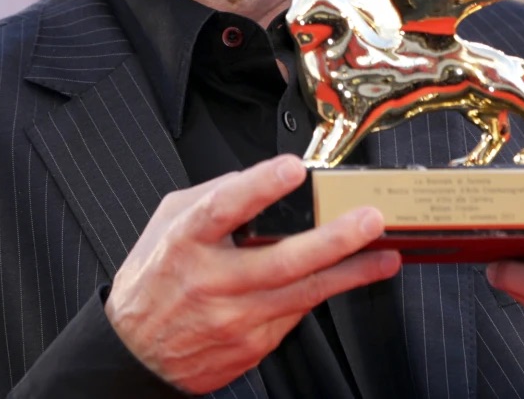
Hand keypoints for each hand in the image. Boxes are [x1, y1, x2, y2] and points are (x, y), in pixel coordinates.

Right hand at [105, 154, 401, 392]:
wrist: (138, 354)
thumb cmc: (154, 279)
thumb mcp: (167, 222)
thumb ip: (210, 196)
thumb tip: (255, 179)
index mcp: (186, 242)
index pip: (222, 210)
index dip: (258, 188)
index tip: (291, 169)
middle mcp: (212, 282)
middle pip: (280, 261)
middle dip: (332, 240)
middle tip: (368, 220)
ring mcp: (235, 318)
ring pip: (304, 293)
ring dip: (351, 274)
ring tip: (386, 256)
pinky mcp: (253, 344)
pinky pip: (297, 312)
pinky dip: (322, 292)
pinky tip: (347, 277)